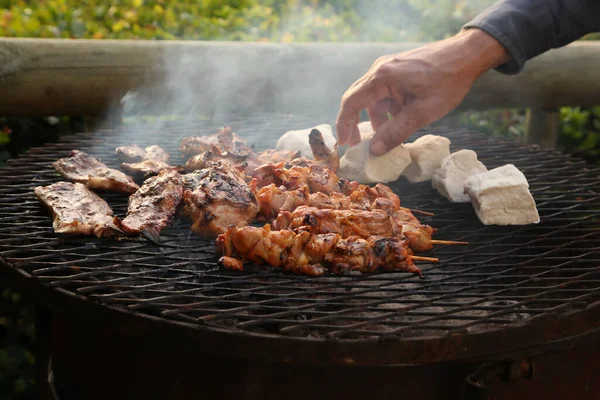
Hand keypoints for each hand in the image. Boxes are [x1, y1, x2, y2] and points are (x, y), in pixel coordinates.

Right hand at [335, 28, 509, 155]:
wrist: (466, 55)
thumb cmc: (447, 82)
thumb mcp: (421, 113)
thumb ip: (395, 132)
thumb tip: (375, 150)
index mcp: (381, 78)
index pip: (350, 102)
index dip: (344, 125)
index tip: (345, 144)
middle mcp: (379, 70)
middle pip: (355, 98)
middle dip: (354, 122)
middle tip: (356, 144)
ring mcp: (388, 68)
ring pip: (371, 97)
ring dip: (374, 117)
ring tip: (384, 136)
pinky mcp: (398, 70)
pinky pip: (383, 92)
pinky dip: (386, 109)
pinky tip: (398, 120)